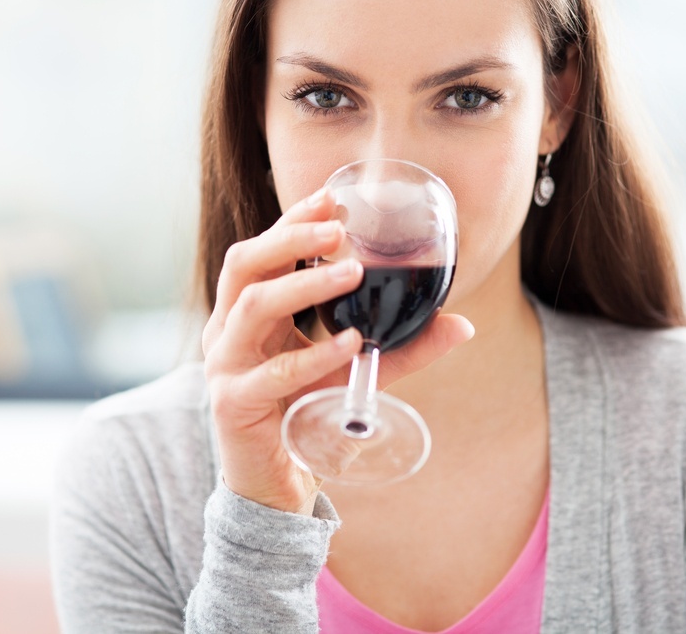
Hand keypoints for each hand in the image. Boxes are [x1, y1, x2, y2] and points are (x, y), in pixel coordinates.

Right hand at [202, 188, 473, 513]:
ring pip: (252, 305)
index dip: (293, 221)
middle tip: (338, 228)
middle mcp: (227, 332)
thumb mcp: (354, 372)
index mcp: (248, 314)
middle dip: (290, 238)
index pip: (263, 252)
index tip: (332, 197)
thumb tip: (461, 324)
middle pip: (244, 264)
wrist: (277, 487)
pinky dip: (314, 355)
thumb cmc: (305, 417)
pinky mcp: (232, 404)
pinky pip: (273, 372)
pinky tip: (350, 343)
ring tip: (351, 272)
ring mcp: (224, 367)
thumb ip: (401, 347)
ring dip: (304, 284)